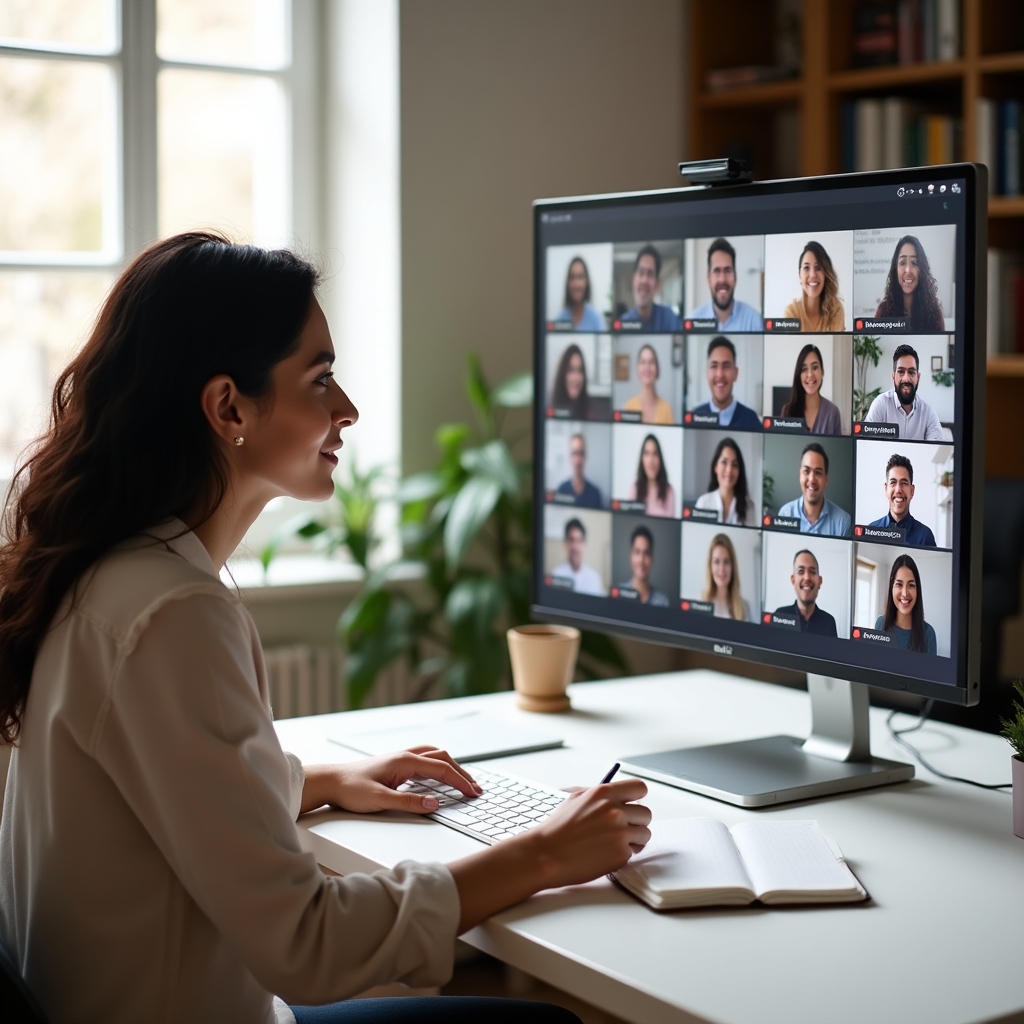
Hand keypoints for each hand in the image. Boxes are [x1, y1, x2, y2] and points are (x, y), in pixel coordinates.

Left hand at [300, 745, 480, 815]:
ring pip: (435, 756)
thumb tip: (434, 804)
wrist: (330, 781)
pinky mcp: (396, 765)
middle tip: (475, 789)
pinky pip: (425, 760)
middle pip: (443, 758)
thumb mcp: (379, 800)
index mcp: (405, 762)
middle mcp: (405, 756)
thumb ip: (408, 802)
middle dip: (461, 773)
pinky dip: (439, 766)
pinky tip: (439, 776)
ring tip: (463, 781)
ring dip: (452, 767)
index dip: (460, 781)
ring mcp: (401, 758)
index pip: (441, 769)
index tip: (473, 793)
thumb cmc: (350, 789)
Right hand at [447, 777, 650, 931]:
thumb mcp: (575, 798)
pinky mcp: (620, 854)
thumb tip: (618, 791)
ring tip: (611, 843)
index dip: (637, 798)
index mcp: (604, 793)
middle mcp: (615, 811)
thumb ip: (600, 793)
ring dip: (633, 840)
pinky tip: (604, 855)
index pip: (640, 788)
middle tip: (619, 829)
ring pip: (644, 834)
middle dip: (635, 822)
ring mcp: (619, 833)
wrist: (545, 854)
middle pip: (646, 814)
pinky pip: (633, 853)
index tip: (632, 805)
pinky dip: (622, 855)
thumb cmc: (557, 828)